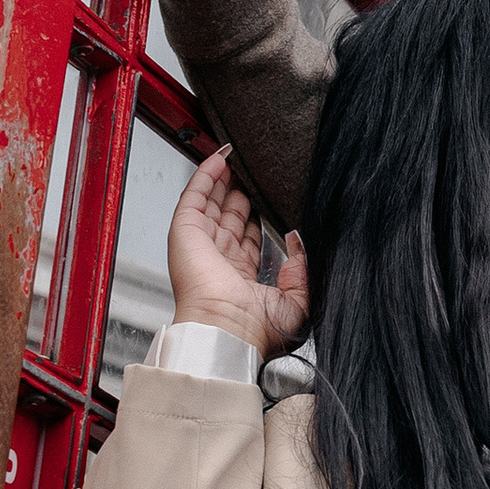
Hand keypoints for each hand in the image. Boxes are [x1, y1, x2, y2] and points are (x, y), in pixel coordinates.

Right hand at [167, 148, 307, 356]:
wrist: (229, 331)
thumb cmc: (255, 330)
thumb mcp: (296, 302)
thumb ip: (303, 271)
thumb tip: (297, 239)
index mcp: (241, 276)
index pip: (247, 237)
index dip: (256, 215)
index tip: (268, 197)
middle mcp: (219, 259)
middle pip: (228, 215)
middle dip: (240, 192)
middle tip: (253, 172)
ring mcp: (201, 243)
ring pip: (211, 201)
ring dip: (223, 178)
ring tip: (237, 157)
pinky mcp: (186, 231)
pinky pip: (195, 195)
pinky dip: (206, 174)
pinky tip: (220, 158)